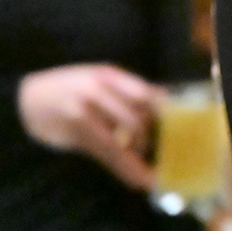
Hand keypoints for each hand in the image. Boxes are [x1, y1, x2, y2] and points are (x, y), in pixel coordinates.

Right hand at [17, 63, 159, 189]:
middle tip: (153, 145)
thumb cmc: (69, 86)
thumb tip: (164, 101)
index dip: (164, 111)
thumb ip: (128, 90)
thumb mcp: (100, 78)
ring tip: (146, 166)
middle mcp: (98, 91)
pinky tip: (139, 178)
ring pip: (123, 138)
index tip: (180, 125)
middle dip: (149, 136)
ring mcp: (84, 111)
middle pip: (137, 117)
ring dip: (138, 154)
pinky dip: (126, 168)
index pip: (146, 93)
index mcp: (110, 75)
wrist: (29, 97)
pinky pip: (106, 153)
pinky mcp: (75, 132)